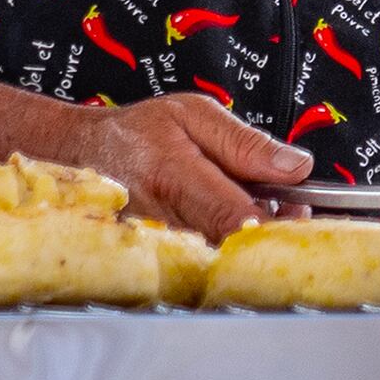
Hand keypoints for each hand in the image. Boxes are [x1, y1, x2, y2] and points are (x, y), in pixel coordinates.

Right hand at [65, 88, 312, 237]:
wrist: (82, 155)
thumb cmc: (137, 133)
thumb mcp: (193, 114)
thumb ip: (246, 144)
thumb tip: (295, 167)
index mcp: (174, 175)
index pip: (234, 217)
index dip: (273, 224)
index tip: (298, 213)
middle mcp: (163, 218)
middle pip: (233, 245)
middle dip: (269, 230)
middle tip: (287, 207)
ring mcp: (157, 246)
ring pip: (220, 258)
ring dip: (249, 240)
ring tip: (256, 209)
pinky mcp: (155, 261)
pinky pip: (203, 265)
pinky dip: (226, 248)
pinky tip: (230, 226)